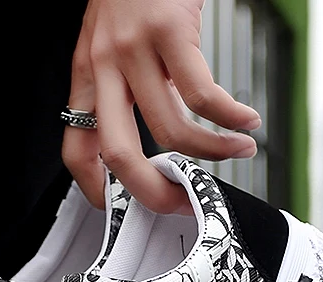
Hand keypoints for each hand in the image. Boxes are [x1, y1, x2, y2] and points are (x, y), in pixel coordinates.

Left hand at [63, 0, 260, 214]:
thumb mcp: (110, 42)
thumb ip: (122, 88)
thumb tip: (152, 137)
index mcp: (87, 76)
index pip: (76, 148)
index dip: (95, 189)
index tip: (120, 209)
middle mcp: (104, 67)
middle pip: (122, 155)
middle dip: (155, 193)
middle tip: (183, 202)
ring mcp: (135, 50)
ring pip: (172, 131)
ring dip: (214, 152)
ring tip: (239, 150)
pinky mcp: (170, 31)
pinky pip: (203, 95)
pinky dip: (231, 118)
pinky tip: (246, 121)